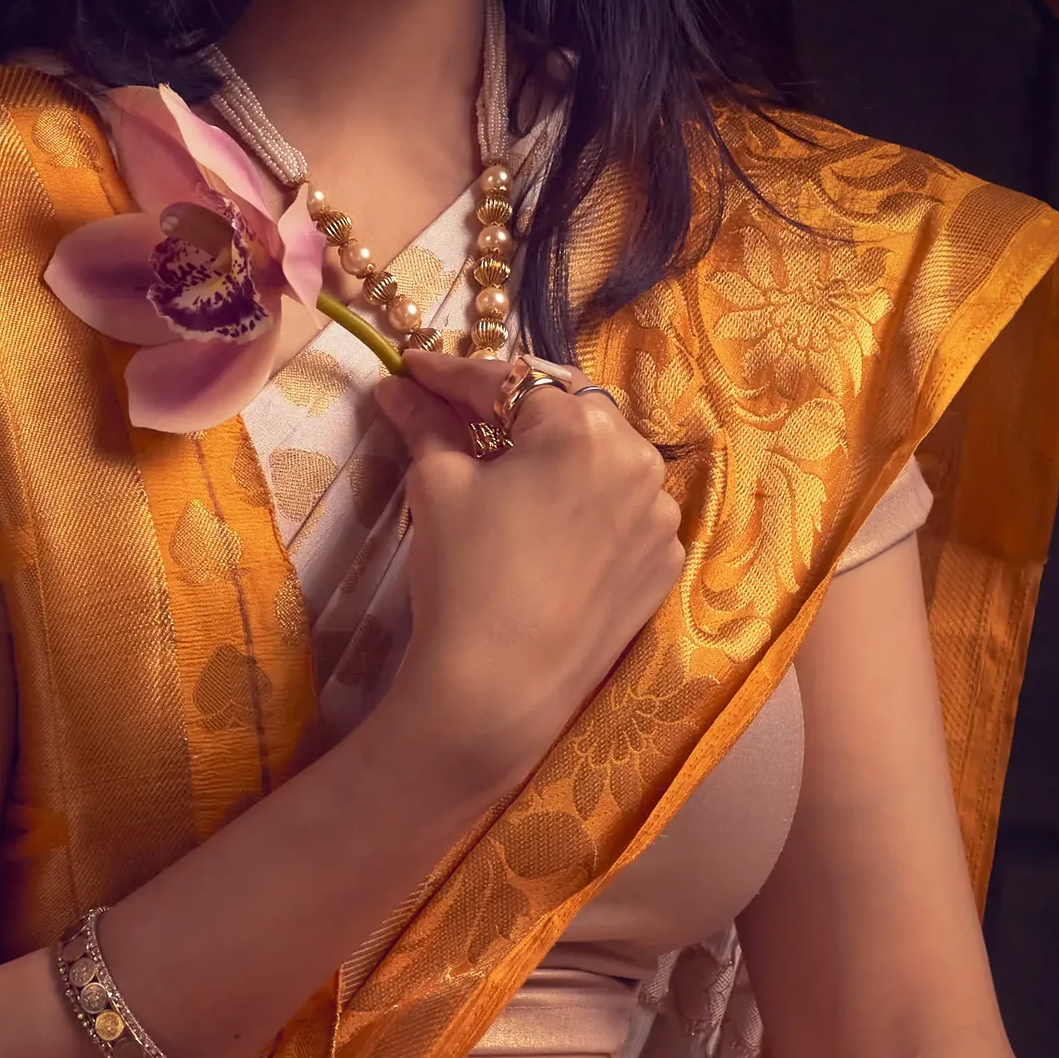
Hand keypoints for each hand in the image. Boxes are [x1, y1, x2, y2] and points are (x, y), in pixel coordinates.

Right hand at [373, 353, 685, 799]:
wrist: (498, 689)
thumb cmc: (463, 576)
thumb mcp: (438, 487)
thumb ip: (427, 425)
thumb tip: (397, 388)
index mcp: (582, 428)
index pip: (506, 382)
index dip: (451, 374)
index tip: (413, 368)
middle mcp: (638, 460)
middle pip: (568, 411)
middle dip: (513, 407)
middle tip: (460, 410)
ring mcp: (659, 516)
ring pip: (604, 460)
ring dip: (559, 454)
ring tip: (509, 466)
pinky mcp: (661, 564)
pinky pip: (624, 512)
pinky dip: (590, 505)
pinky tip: (551, 524)